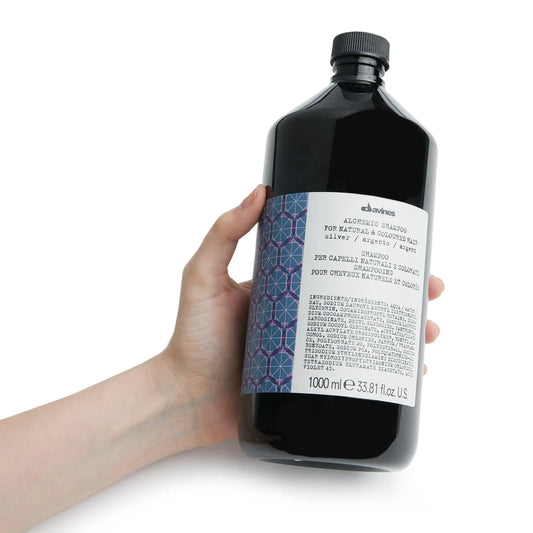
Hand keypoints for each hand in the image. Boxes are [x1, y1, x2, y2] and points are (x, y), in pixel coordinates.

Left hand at [161, 184, 443, 447]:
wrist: (186, 399)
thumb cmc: (192, 338)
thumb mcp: (203, 276)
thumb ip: (223, 233)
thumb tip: (260, 189)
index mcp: (289, 286)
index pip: (338, 263)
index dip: (372, 254)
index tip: (403, 245)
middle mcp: (306, 314)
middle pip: (364, 296)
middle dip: (403, 291)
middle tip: (431, 288)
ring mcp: (313, 350)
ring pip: (369, 335)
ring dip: (406, 331)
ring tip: (430, 330)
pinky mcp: (314, 384)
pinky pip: (359, 375)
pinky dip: (390, 375)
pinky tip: (414, 374)